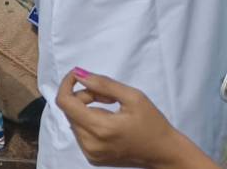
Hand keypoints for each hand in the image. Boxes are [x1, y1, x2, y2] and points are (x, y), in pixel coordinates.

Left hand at [56, 68, 215, 168]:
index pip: (65, 102)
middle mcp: (90, 144)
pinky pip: (80, 132)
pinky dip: (89, 122)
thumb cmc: (153, 124)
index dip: (67, 84)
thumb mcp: (133, 96)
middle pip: (69, 109)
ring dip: (86, 109)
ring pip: (73, 120)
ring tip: (111, 110)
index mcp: (100, 129)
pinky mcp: (92, 157)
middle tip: (108, 97)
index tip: (77, 76)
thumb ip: (103, 84)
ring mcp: (90, 153)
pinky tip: (108, 123)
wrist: (164, 153)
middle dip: (84, 96)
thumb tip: (78, 74)